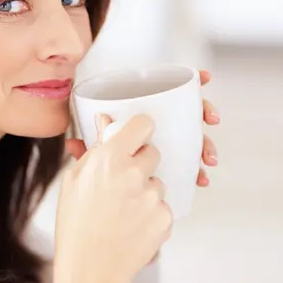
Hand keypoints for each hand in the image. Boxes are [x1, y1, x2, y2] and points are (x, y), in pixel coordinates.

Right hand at [53, 114, 171, 282]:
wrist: (91, 272)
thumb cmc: (77, 227)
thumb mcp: (74, 182)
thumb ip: (94, 148)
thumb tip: (104, 120)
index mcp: (109, 159)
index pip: (143, 125)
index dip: (140, 131)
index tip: (136, 138)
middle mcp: (134, 174)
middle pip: (153, 153)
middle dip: (141, 165)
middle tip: (122, 185)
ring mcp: (152, 197)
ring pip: (158, 183)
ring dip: (146, 193)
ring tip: (123, 214)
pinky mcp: (165, 218)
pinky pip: (163, 207)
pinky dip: (152, 216)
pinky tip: (133, 228)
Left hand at [66, 69, 219, 185]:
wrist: (107, 205)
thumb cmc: (103, 165)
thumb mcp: (97, 152)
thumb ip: (89, 147)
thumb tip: (72, 144)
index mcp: (146, 114)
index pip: (170, 91)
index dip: (190, 82)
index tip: (204, 77)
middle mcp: (163, 125)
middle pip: (189, 112)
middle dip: (204, 112)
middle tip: (211, 119)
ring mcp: (172, 144)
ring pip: (195, 139)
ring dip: (205, 146)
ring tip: (206, 160)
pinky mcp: (177, 164)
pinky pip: (191, 164)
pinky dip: (198, 171)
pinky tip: (201, 180)